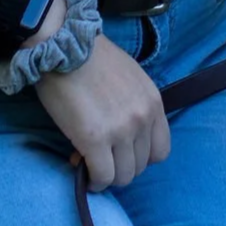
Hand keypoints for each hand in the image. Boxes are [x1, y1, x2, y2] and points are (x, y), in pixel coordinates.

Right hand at [34, 34, 170, 188]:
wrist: (64, 45)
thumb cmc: (92, 57)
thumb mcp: (129, 78)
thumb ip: (132, 106)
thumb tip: (118, 136)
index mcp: (153, 102)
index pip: (161, 150)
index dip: (142, 157)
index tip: (124, 152)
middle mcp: (142, 119)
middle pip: (141, 165)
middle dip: (122, 166)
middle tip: (102, 157)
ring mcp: (120, 131)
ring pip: (123, 176)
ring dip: (108, 175)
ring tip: (91, 164)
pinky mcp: (94, 140)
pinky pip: (102, 176)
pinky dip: (94, 180)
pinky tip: (83, 172)